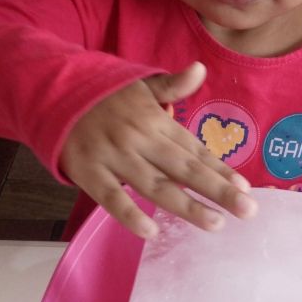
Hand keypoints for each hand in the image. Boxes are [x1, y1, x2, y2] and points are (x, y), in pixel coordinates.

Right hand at [59, 62, 257, 237]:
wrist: (54, 95)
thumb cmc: (105, 98)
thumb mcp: (139, 86)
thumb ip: (172, 85)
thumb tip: (200, 69)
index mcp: (155, 121)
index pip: (195, 149)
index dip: (221, 168)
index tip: (246, 187)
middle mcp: (139, 139)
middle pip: (184, 169)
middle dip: (217, 190)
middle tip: (247, 210)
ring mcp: (115, 157)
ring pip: (155, 186)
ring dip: (186, 206)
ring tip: (215, 223)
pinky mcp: (90, 173)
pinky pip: (111, 198)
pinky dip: (129, 216)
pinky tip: (151, 232)